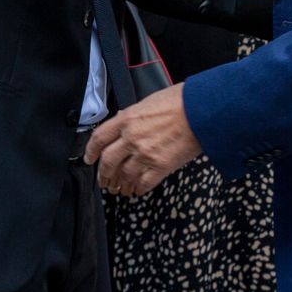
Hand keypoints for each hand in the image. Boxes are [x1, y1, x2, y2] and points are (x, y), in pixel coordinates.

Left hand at [85, 84, 200, 195]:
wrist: (202, 111)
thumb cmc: (180, 101)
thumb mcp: (148, 102)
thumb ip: (132, 116)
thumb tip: (124, 124)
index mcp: (127, 119)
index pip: (99, 138)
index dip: (90, 151)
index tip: (89, 159)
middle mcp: (132, 138)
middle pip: (108, 162)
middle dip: (103, 174)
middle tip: (103, 180)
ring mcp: (146, 154)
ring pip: (124, 176)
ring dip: (120, 184)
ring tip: (120, 188)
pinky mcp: (161, 167)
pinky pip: (143, 183)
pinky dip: (138, 189)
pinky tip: (137, 190)